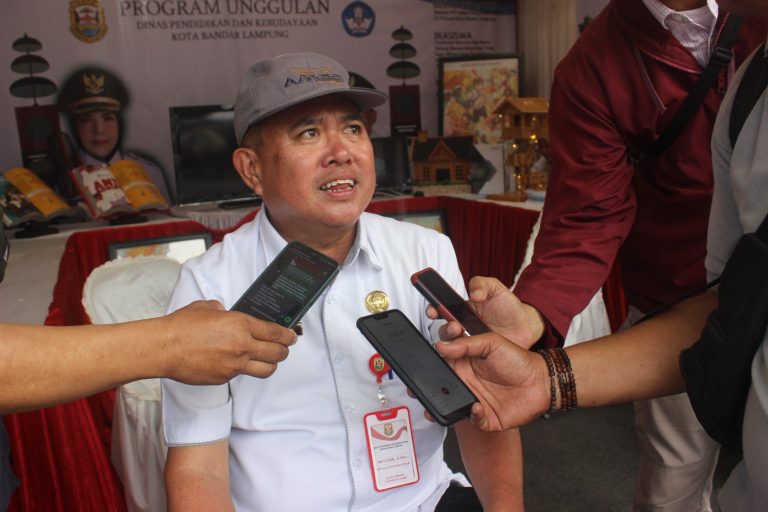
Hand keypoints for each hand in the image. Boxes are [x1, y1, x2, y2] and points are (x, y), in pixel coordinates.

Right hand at [159, 300, 296, 383]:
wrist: (165, 348)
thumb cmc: (182, 327)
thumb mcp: (207, 308)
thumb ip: (223, 311)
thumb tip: (227, 313)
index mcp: (241, 325)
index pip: (275, 333)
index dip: (287, 336)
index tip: (291, 336)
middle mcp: (242, 346)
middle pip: (277, 353)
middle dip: (284, 351)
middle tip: (284, 348)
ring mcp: (235, 365)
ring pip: (266, 369)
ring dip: (271, 365)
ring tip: (269, 361)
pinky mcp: (224, 378)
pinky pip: (242, 375)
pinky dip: (244, 370)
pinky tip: (238, 364)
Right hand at [428, 276, 543, 347]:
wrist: (526, 328)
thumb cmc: (509, 307)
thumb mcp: (497, 289)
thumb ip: (483, 284)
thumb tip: (474, 293)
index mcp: (462, 309)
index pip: (442, 309)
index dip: (434, 309)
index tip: (433, 311)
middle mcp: (462, 326)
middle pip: (444, 329)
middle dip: (445, 328)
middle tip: (455, 327)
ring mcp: (469, 342)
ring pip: (451, 345)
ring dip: (452, 343)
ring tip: (462, 338)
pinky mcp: (475, 356)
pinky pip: (461, 358)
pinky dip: (458, 358)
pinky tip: (463, 354)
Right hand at [435, 333, 549, 431]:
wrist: (541, 381)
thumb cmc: (518, 360)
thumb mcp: (492, 342)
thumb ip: (467, 343)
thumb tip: (442, 345)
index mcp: (464, 363)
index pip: (441, 363)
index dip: (430, 362)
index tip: (425, 359)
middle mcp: (466, 383)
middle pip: (441, 388)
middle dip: (428, 389)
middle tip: (421, 388)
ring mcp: (474, 400)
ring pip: (450, 407)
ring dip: (442, 407)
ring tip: (438, 406)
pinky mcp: (485, 417)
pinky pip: (472, 420)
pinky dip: (473, 416)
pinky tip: (477, 407)